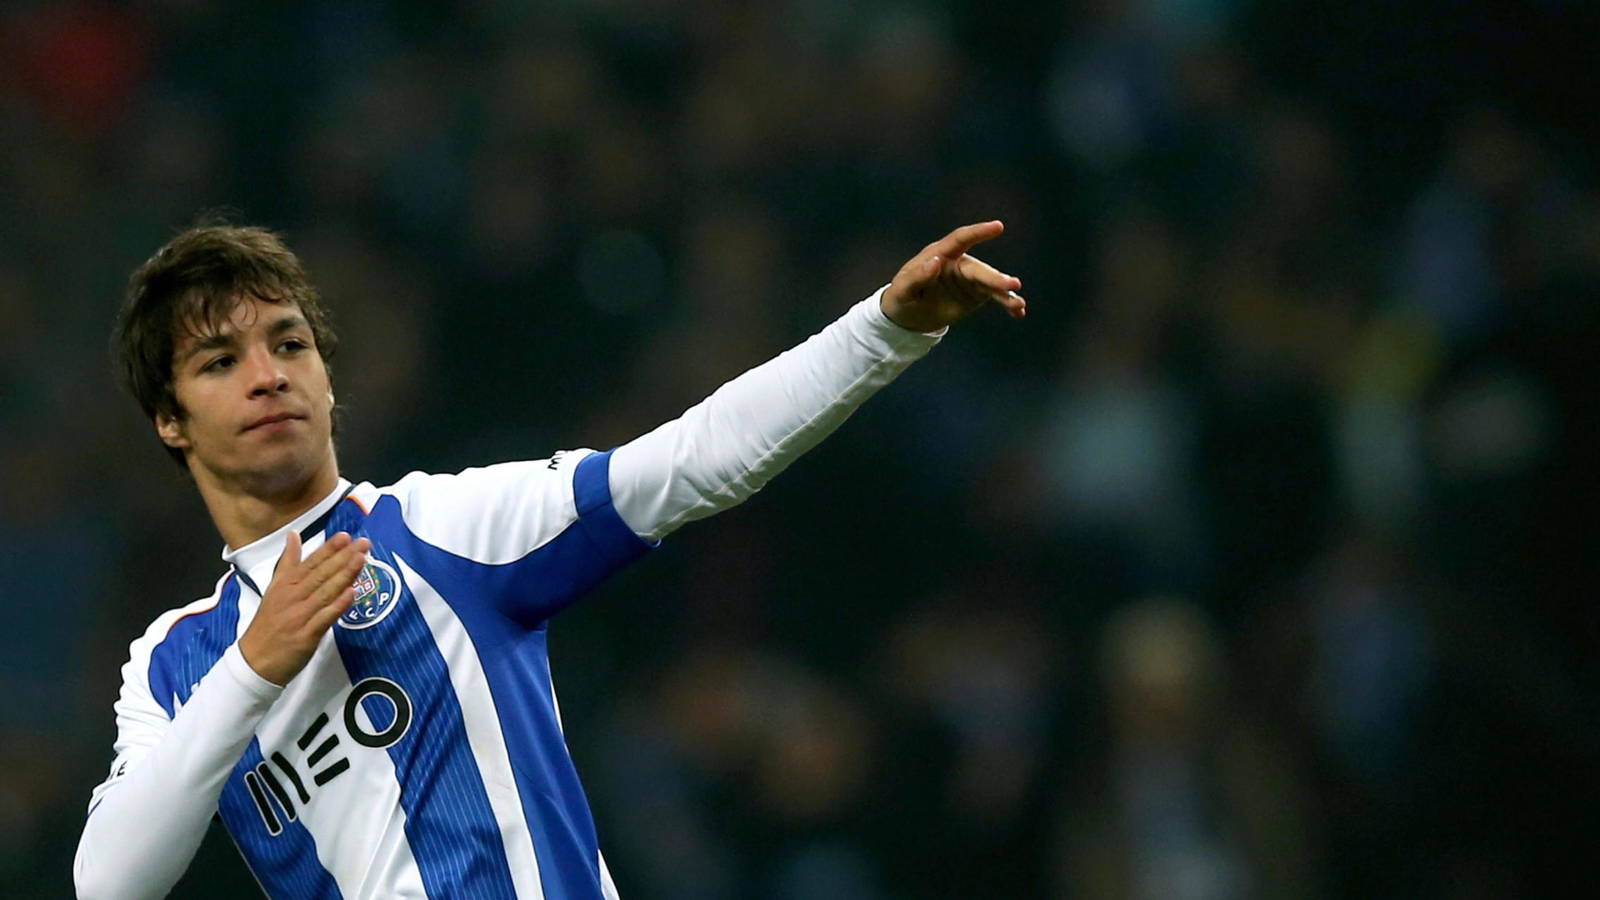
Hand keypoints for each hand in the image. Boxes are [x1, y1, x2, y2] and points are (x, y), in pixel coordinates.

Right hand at [238, 531, 370, 685]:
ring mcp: (299, 616)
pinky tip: (352, 593)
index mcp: (285, 585)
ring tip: (362, 560)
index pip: (311, 563)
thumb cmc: (267, 623)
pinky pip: (324, 618)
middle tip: (364, 543)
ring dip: (345, 575)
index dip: (328, 549)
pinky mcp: (306, 636)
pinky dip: (337, 605)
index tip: (345, 536)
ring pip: (325, 592)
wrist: (254, 661)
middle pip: (321, 574)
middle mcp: (292, 597)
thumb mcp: (274, 588)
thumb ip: (287, 562)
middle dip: (343, 557)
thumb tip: (294, 535)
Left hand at [880, 220, 1026, 332]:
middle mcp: (959, 264)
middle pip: (980, 269)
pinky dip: (1007, 304)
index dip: (979, 232)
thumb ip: (917, 276)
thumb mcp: (902, 290)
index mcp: (940, 254)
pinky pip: (995, 297)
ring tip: (1018, 304)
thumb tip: (936, 261)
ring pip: (992, 284)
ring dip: (1005, 293)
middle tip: (1012, 285)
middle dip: (996, 278)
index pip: (961, 239)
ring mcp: (970, 280)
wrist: (908, 316)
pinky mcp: (976, 295)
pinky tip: (1019, 312)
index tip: (998, 226)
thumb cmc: (901, 297)